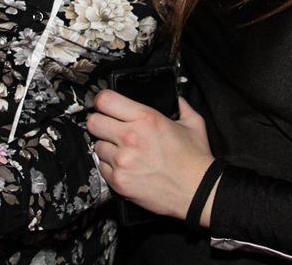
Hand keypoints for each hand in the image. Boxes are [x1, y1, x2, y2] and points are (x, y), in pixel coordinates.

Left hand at [87, 90, 213, 221]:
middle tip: (110, 128)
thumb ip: (180, 105)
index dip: (103, 102)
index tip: (106, 106)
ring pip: (97, 146)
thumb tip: (175, 98)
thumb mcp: (193, 123)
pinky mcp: (119, 181)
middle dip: (100, 123)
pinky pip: (102, 168)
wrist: (198, 192)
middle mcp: (130, 137)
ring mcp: (122, 161)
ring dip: (107, 147)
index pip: (105, 100)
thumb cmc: (195, 159)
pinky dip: (110, 167)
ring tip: (124, 151)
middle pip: (93, 122)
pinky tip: (126, 167)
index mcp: (146, 118)